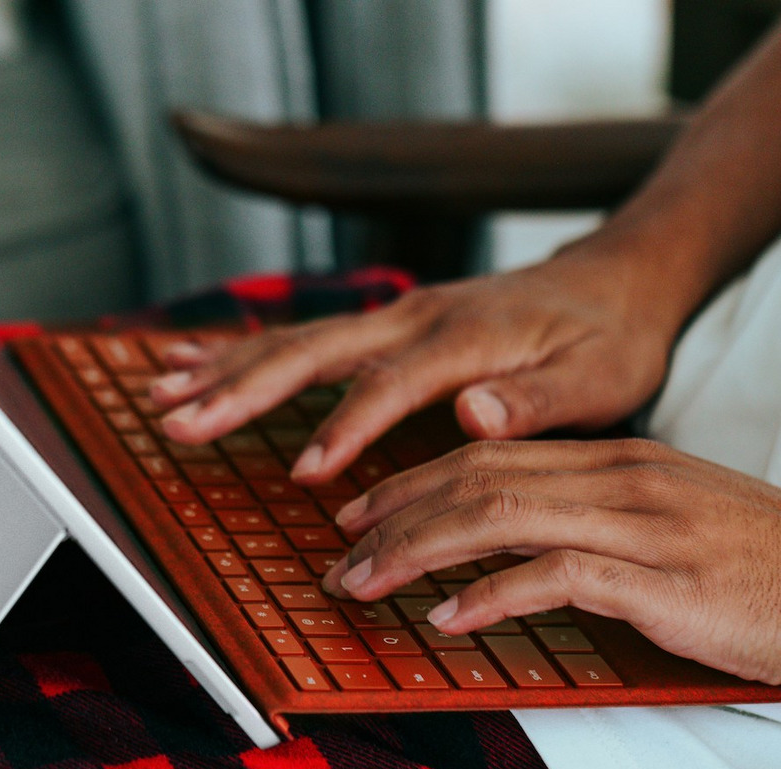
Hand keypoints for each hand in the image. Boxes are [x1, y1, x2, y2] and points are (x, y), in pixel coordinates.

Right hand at [149, 242, 680, 484]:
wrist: (617, 280)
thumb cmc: (610, 339)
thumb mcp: (600, 378)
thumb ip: (537, 400)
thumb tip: (473, 410)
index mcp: (466, 337)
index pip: (391, 384)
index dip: (347, 428)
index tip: (306, 475)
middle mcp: (418, 318)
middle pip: (314, 349)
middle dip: (241, 388)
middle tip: (179, 419)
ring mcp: (398, 315)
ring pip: (297, 339)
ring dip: (226, 368)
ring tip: (163, 395)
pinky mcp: (391, 323)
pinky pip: (309, 336)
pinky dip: (251, 352)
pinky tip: (205, 365)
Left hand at [321, 438, 780, 698]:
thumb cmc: (780, 571)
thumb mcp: (680, 529)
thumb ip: (605, 530)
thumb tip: (533, 559)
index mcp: (621, 463)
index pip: (492, 455)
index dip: (415, 483)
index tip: (364, 513)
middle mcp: (622, 478)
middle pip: (477, 476)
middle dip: (392, 513)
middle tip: (336, 550)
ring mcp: (643, 524)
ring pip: (498, 516)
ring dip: (416, 550)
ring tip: (360, 583)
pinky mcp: (665, 578)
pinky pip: (555, 576)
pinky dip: (490, 596)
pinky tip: (445, 621)